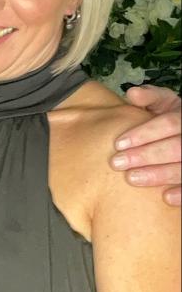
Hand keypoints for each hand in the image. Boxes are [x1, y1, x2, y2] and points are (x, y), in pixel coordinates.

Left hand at [111, 85, 180, 205]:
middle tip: (117, 163)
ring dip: (158, 175)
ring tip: (132, 178)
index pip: (168, 124)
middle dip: (145, 156)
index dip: (144, 133)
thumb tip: (132, 94)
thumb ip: (150, 97)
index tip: (119, 143)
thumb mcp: (165, 103)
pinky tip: (165, 197)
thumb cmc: (172, 118)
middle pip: (175, 147)